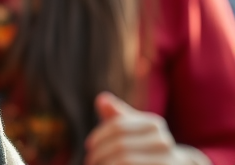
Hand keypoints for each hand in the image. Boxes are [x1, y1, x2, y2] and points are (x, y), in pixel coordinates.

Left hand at [84, 92, 210, 164]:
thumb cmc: (145, 146)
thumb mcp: (132, 129)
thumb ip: (117, 115)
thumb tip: (101, 98)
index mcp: (153, 124)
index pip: (117, 126)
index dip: (99, 136)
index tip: (89, 146)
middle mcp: (163, 141)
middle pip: (120, 145)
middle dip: (99, 154)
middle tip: (90, 161)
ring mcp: (167, 160)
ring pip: (124, 160)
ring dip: (105, 164)